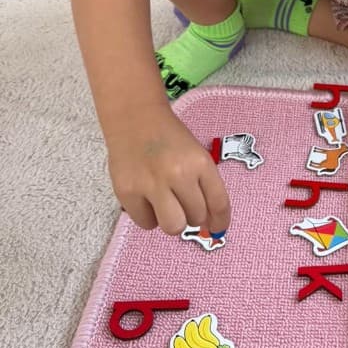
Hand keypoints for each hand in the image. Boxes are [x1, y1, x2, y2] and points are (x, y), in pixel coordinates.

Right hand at [106, 108, 229, 234]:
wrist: (135, 119)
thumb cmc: (169, 138)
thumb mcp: (195, 155)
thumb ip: (204, 185)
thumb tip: (209, 224)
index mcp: (200, 163)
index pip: (219, 203)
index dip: (220, 221)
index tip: (217, 228)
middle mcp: (179, 174)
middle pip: (196, 218)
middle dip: (192, 215)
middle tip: (182, 201)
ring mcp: (151, 184)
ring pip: (173, 227)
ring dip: (172, 221)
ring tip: (165, 204)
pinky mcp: (127, 192)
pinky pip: (146, 224)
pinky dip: (148, 216)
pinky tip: (146, 198)